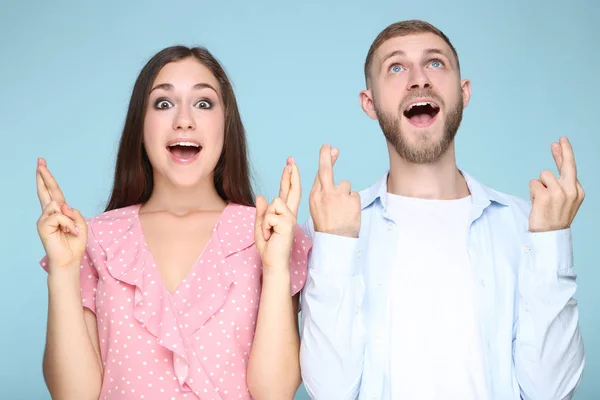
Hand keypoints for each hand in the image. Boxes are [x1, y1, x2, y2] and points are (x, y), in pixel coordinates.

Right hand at [36, 158, 87, 270]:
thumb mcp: (81, 224)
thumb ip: (73, 212)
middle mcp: (49, 213)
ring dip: (70, 219)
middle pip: (46, 191)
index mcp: (59, 212)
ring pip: (58, 205)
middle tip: (40, 160)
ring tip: (71, 231)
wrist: (69, 260)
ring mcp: (44, 219)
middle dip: (44, 175)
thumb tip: (61, 206)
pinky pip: (59, 216)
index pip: (53, 192)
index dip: (48, 179)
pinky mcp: (42, 226)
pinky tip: (68, 233)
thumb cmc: (74, 244)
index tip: (42, 165)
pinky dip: (68, 224)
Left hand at [254, 157, 300, 271]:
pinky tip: (270, 235)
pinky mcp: (288, 224)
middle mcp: (290, 214)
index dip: (289, 178)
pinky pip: (269, 216)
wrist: (273, 261)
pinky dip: (264, 226)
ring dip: (265, 220)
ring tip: (268, 232)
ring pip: (273, 204)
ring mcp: (290, 218)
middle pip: (292, 189)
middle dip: (291, 174)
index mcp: (284, 214)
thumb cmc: (269, 246)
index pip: (287, 192)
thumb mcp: (260, 226)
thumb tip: (261, 196)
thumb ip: (261, 212)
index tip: (290, 164)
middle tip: (291, 159)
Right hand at [309, 144, 360, 237]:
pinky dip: (353, 203)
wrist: (335, 240)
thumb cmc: (327, 225)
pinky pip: (354, 195)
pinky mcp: (351, 199)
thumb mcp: (317, 208)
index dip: (325, 159)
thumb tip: (329, 176)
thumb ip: (322, 191)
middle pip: (326, 169)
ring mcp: (338, 195)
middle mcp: (325, 192)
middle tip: (330, 147)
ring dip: (346, 195)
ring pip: (345, 185)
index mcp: (314, 195)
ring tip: (343, 209)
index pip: (319, 174)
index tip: (327, 148)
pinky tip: (349, 212)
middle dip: (326, 156)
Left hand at [529, 137, 584, 231]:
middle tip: (558, 140)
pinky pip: (533, 183)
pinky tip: (536, 203)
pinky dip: (532, 192)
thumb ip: (559, 184)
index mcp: (578, 191)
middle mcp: (571, 190)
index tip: (560, 141)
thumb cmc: (553, 218)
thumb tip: (549, 170)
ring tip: (541, 201)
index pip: (570, 168)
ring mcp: (559, 192)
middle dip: (563, 151)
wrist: (550, 236)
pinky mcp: (545, 196)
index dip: (564, 154)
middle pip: (567, 164)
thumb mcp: (562, 201)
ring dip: (538, 186)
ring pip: (543, 175)